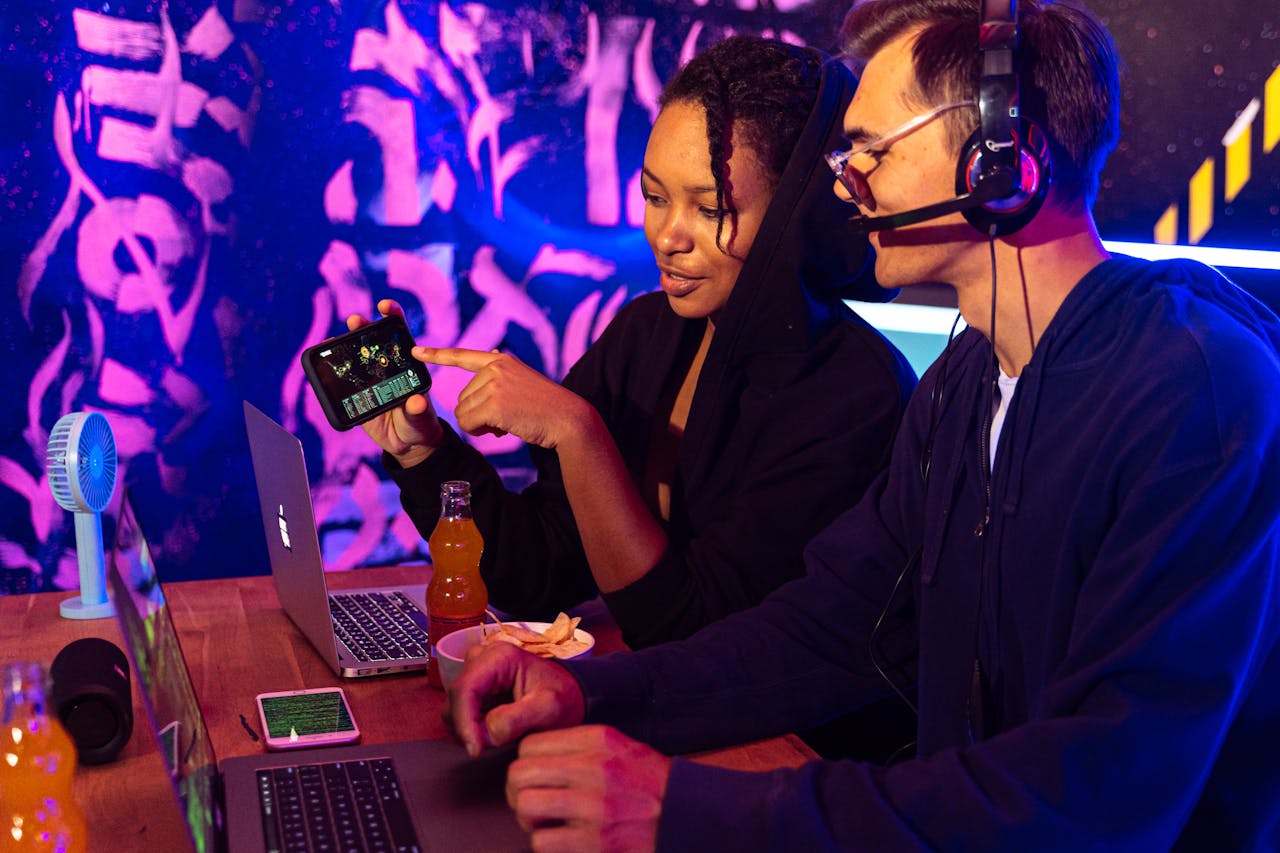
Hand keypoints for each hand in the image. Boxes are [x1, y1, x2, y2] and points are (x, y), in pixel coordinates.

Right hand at [345, 299, 443, 467]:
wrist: (406, 444)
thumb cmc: (420, 425)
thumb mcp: (421, 418)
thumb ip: (418, 411)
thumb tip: (416, 402)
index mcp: (406, 364)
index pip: (400, 334)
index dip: (392, 316)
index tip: (385, 307)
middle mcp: (385, 366)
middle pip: (372, 340)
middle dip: (363, 326)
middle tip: (356, 320)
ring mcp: (369, 379)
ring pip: (354, 357)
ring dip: (343, 345)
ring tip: (332, 340)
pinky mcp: (355, 395)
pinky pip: (342, 380)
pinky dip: (333, 369)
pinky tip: (324, 362)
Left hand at [414, 346, 593, 449]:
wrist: (568, 418)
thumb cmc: (546, 405)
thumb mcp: (523, 378)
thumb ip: (501, 371)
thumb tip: (489, 353)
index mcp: (500, 361)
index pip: (463, 356)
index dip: (437, 354)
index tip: (416, 351)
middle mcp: (495, 367)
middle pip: (462, 398)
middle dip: (479, 413)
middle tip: (508, 416)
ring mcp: (494, 384)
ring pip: (463, 413)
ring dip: (481, 424)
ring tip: (510, 420)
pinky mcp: (494, 404)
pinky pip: (468, 424)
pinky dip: (481, 431)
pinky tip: (504, 428)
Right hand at [443, 643, 586, 755]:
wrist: (570, 696)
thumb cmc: (564, 697)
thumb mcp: (549, 708)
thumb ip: (517, 720)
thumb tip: (485, 734)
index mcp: (499, 656)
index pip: (464, 689)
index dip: (464, 722)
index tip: (475, 749)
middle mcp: (482, 660)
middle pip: (455, 699)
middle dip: (468, 728)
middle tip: (492, 747)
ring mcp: (476, 674)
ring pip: (454, 708)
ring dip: (469, 730)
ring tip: (499, 738)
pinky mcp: (476, 690)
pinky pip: (461, 714)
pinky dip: (473, 729)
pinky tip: (494, 733)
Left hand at [507, 725, 671, 852]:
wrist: (687, 816)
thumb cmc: (651, 784)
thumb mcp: (621, 747)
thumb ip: (580, 745)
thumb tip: (533, 754)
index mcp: (599, 741)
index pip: (531, 745)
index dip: (526, 764)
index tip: (534, 777)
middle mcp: (595, 769)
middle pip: (520, 774)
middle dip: (517, 791)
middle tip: (529, 802)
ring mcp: (594, 807)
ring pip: (526, 806)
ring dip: (529, 819)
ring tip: (545, 822)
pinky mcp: (595, 843)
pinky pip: (542, 841)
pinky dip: (546, 843)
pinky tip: (563, 839)